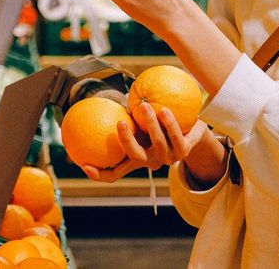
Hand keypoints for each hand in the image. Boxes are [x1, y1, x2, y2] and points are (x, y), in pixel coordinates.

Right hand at [81, 103, 207, 182]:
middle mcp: (151, 161)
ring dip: (150, 124)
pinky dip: (169, 123)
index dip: (99, 174)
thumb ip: (125, 120)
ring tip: (144, 106)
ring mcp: (168, 158)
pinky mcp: (184, 151)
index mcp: (137, 158)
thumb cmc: (161, 124)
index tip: (84, 165)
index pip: (115, 173)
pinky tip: (164, 109)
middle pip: (135, 156)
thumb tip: (98, 104)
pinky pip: (175, 136)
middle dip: (127, 140)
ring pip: (157, 143)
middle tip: (120, 122)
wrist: (194, 130)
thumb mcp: (140, 124)